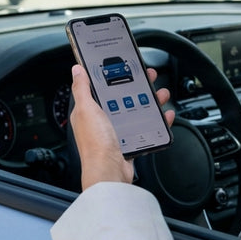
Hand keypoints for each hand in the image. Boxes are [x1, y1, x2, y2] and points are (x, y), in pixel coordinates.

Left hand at [69, 64, 173, 190]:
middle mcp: (101, 121)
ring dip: (150, 102)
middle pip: (121, 98)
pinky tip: (164, 115)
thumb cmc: (96, 144)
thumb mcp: (86, 109)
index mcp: (88, 111)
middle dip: (137, 87)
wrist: (109, 172)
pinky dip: (156, 121)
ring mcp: (116, 132)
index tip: (125, 66)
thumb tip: (77, 70)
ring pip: (135, 111)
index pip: (100, 88)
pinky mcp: (128, 143)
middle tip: (149, 78)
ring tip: (160, 94)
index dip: (112, 76)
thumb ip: (82, 89)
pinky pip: (145, 128)